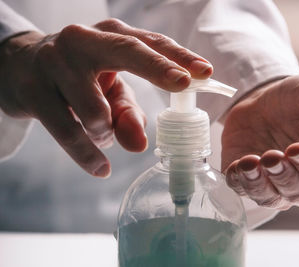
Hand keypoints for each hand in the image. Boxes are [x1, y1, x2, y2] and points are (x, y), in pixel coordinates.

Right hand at [0, 19, 212, 177]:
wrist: (19, 66)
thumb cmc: (79, 76)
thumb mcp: (109, 90)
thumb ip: (129, 113)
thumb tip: (140, 144)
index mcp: (110, 36)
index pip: (151, 43)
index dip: (179, 57)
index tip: (206, 73)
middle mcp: (83, 41)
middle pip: (127, 52)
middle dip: (158, 69)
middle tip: (183, 84)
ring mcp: (54, 62)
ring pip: (96, 110)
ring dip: (105, 133)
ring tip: (101, 132)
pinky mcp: (31, 90)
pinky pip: (67, 132)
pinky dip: (87, 155)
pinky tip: (101, 167)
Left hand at [222, 74, 298, 209]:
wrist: (265, 98)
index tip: (296, 150)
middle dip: (286, 177)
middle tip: (273, 156)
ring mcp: (276, 182)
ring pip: (273, 198)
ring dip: (261, 185)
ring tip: (251, 163)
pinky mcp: (249, 179)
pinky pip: (244, 190)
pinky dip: (240, 182)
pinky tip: (237, 166)